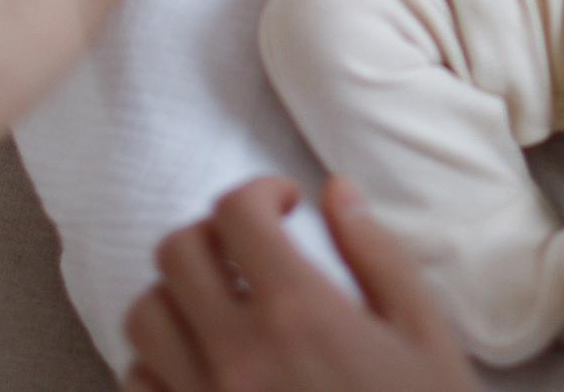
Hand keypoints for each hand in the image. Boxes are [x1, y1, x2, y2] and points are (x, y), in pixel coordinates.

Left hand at [123, 176, 475, 391]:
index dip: (260, 192)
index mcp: (299, 315)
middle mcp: (236, 355)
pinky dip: (158, 361)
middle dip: (216, 235)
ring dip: (180, 294)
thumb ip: (377, 255)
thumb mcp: (424, 338)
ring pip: (146, 315)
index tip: (287, 206)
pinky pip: (139, 384)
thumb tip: (337, 191)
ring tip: (222, 305)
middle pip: (177, 253)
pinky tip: (203, 365)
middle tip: (254, 251)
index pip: (237, 214)